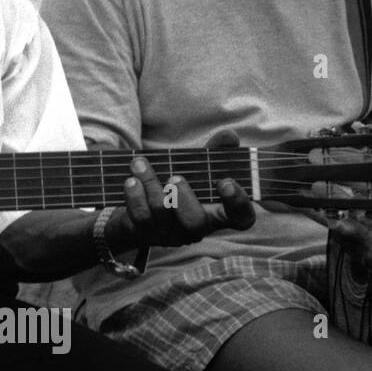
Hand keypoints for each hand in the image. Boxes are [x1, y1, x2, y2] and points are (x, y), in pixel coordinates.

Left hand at [112, 130, 255, 248]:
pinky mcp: (144, 234)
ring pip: (162, 214)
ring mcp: (169, 235)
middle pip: (196, 223)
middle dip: (183, 197)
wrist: (138, 207)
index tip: (226, 182)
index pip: (240, 218)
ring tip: (139, 164)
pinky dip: (134, 196)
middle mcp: (196, 229)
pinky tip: (131, 181)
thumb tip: (229, 136)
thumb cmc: (178, 185)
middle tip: (174, 177)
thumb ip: (214, 152)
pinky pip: (140, 218)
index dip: (238, 203)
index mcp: (217, 214)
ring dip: (150, 184)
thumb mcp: (197, 168)